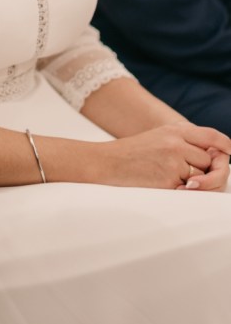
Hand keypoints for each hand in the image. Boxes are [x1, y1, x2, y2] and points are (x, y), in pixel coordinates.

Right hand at [100, 123, 230, 189]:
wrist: (105, 163)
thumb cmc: (131, 154)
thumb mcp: (157, 138)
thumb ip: (183, 143)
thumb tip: (212, 158)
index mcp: (174, 130)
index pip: (210, 136)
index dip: (225, 145)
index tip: (230, 152)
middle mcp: (176, 143)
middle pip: (210, 161)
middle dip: (208, 172)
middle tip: (197, 180)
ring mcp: (173, 161)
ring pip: (202, 177)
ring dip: (193, 183)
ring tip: (174, 182)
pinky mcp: (168, 180)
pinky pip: (188, 191)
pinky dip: (180, 193)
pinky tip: (163, 187)